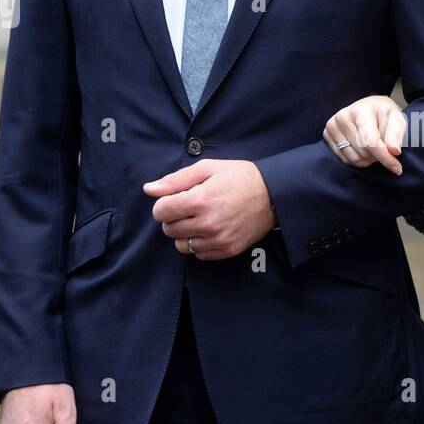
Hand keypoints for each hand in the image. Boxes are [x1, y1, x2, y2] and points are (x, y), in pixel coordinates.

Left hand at [143, 159, 274, 258]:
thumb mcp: (208, 168)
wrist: (274, 195)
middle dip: (173, 218)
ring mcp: (218, 239)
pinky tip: (210, 230)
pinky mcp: (227, 250)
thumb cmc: (239, 177)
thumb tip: (149, 189)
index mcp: (200, 200)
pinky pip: (199, 254)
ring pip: (181, 246)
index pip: (161, 212)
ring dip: (184, 234)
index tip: (174, 200)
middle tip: (188, 208)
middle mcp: (208, 223)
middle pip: (169, 229)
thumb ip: (175, 180)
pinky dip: (199, 244)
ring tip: (198, 220)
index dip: (163, 205)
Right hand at [323, 95, 406, 173]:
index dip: (385, 158)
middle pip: (363, 152)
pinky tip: (363, 149)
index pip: (370, 141)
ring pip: (354, 159)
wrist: (369, 108)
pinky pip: (345, 159)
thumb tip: (394, 151)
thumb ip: (397, 134)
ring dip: (368, 160)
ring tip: (374, 148)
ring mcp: (332, 125)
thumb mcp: (397, 119)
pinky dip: (358, 160)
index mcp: (361, 111)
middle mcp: (343, 116)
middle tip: (385, 149)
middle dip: (378, 157)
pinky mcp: (327, 134)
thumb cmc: (384, 115)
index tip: (397, 169)